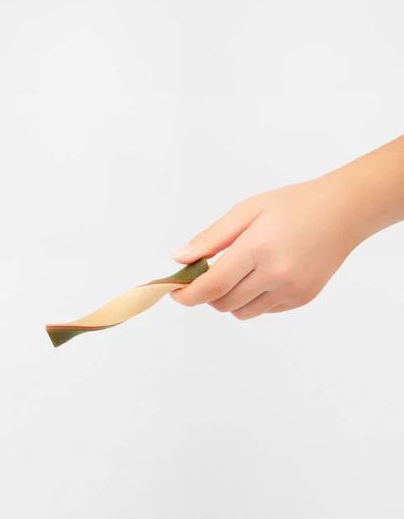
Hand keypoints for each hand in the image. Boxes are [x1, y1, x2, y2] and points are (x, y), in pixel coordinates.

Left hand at [170, 174, 365, 318]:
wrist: (344, 211)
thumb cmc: (293, 206)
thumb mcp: (247, 210)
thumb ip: (211, 238)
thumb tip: (179, 259)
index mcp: (258, 248)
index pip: (212, 286)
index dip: (187, 295)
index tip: (175, 293)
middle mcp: (276, 274)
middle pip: (223, 303)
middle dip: (207, 294)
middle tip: (209, 275)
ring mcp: (291, 290)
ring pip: (241, 312)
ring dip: (229, 299)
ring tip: (239, 274)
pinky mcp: (302, 298)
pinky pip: (263, 310)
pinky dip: (253, 300)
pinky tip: (263, 276)